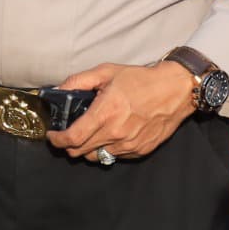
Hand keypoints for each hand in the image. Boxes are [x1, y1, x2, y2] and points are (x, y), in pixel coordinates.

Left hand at [47, 61, 197, 160]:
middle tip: (68, 133)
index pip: (72, 138)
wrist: (175, 89)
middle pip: (80, 151)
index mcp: (105, 114)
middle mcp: (116, 133)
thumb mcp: (106, 72)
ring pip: (96, 157)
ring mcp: (129, 145)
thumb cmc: (140, 79)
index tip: (53, 135)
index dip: (57, 140)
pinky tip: (111, 134)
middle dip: (69, 144)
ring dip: (87, 148)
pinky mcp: (140, 150)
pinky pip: (115, 156)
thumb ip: (77, 81)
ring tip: (90, 133)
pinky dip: (107, 149)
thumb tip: (55, 91)